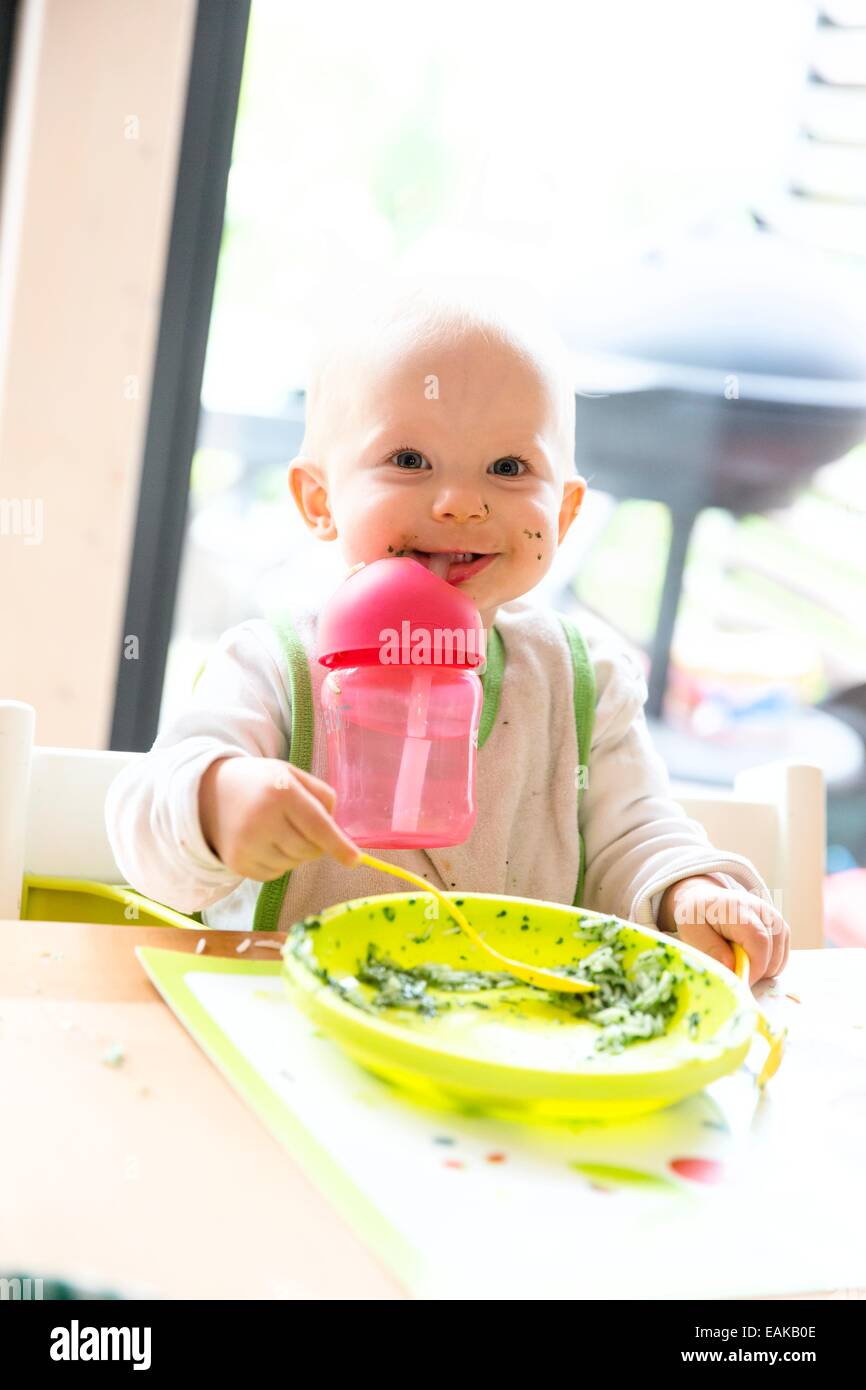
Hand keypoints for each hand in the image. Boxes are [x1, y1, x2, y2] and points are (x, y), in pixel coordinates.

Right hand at [199, 756, 359, 880]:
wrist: (207, 794)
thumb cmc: (260, 783)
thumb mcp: (292, 774)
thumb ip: (322, 796)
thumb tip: (339, 832)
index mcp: (281, 792)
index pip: (317, 826)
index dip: (339, 845)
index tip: (355, 861)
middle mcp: (263, 820)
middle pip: (310, 849)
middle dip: (314, 842)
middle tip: (297, 824)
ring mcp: (248, 845)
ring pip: (294, 864)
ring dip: (295, 852)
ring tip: (276, 830)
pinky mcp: (238, 864)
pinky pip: (276, 874)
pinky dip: (278, 862)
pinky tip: (263, 842)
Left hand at [658, 874, 789, 983]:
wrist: (704, 898)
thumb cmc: (696, 915)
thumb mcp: (691, 930)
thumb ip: (710, 949)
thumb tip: (732, 968)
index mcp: (737, 909)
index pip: (759, 940)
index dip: (754, 967)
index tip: (739, 980)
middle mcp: (760, 909)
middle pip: (773, 949)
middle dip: (758, 971)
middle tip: (737, 975)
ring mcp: (772, 916)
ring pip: (781, 953)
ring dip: (765, 969)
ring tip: (742, 967)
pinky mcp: (778, 925)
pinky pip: (783, 953)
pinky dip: (770, 964)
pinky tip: (752, 962)